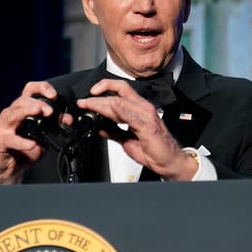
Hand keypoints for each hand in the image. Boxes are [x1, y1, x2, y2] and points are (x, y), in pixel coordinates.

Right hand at [0, 81, 71, 184]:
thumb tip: (67, 119)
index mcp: (22, 109)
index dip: (41, 88)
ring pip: (13, 114)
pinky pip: (10, 139)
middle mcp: (11, 114)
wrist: (9, 167)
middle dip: (38, 103)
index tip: (53, 95)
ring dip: (28, 112)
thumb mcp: (44, 137)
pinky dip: (22, 142)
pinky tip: (31, 144)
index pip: (29, 90)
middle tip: (50, 111)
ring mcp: (3, 126)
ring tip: (40, 113)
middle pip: (22, 101)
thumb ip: (54, 127)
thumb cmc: (24, 149)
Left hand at [77, 78, 197, 180]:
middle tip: (83, 103)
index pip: (120, 91)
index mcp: (139, 109)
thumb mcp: (127, 140)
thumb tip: (99, 127)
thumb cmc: (154, 151)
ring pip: (120, 102)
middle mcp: (143, 108)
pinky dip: (118, 111)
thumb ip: (114, 132)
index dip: (103, 89)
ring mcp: (146, 115)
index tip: (88, 98)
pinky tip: (108, 110)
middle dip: (97, 97)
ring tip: (89, 106)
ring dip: (102, 104)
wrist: (169, 162)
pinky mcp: (148, 126)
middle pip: (118, 93)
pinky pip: (130, 115)